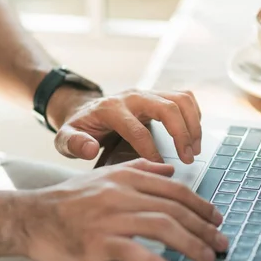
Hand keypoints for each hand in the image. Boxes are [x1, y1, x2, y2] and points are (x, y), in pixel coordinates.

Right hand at [20, 159, 226, 260]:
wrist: (31, 216)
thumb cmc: (70, 199)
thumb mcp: (105, 176)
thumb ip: (139, 169)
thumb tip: (169, 169)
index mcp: (127, 177)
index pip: (175, 190)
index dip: (201, 205)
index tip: (217, 220)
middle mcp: (122, 193)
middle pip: (174, 209)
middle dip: (204, 228)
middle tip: (221, 243)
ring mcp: (109, 216)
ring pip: (161, 227)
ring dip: (190, 245)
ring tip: (206, 259)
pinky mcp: (96, 240)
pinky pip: (132, 251)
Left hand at [50, 89, 201, 163]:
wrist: (86, 110)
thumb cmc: (80, 129)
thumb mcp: (65, 139)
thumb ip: (74, 144)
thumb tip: (91, 150)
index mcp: (111, 109)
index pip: (137, 130)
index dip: (151, 151)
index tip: (159, 167)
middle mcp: (133, 96)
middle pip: (167, 108)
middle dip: (182, 134)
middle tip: (188, 158)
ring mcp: (148, 93)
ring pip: (180, 99)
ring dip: (193, 124)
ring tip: (195, 149)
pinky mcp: (159, 94)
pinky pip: (185, 97)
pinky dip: (194, 115)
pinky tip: (194, 135)